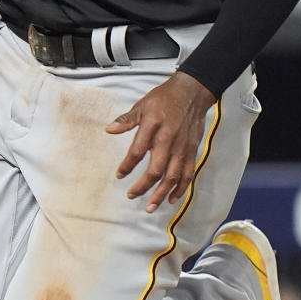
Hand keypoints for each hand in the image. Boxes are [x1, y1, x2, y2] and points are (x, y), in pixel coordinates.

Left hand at [106, 71, 215, 212]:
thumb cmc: (164, 99)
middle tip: (131, 195)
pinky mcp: (192, 151)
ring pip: (172, 176)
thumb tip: (108, 130)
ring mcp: (182, 147)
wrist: (192, 92)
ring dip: (161, 194)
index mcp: (153, 127)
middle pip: (156, 170)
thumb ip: (126, 120)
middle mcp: (168, 140)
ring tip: (150, 207)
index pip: (137, 151)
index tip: (119, 175)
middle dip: (143, 186)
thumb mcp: (142, 105)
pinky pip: (188, 174)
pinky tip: (172, 199)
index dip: (127, 166)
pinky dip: (181, 188)